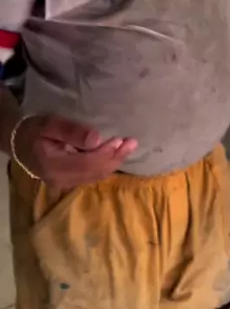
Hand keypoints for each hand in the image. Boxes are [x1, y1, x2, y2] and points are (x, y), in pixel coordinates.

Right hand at [14, 115, 137, 190]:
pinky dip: (105, 165)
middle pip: (95, 172)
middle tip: (132, 143)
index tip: (121, 140)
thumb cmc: (34, 130)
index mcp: (55, 166)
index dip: (107, 153)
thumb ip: (71, 132)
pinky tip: (114, 155)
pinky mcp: (69, 181)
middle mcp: (62, 180)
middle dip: (116, 158)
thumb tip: (97, 138)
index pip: (88, 163)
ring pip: (95, 176)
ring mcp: (65, 183)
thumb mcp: (49, 124)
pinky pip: (91, 176)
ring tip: (128, 147)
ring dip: (113, 162)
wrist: (18, 143)